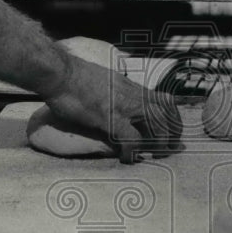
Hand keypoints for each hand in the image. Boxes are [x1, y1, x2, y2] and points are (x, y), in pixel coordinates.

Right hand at [45, 55, 182, 163]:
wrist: (59, 73)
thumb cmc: (73, 77)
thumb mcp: (103, 80)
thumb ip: (114, 89)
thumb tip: (114, 98)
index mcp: (131, 86)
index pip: (163, 99)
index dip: (172, 116)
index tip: (171, 129)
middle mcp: (132, 95)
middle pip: (166, 112)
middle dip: (172, 132)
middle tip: (169, 148)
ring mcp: (123, 106)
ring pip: (156, 124)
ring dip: (159, 142)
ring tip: (154, 155)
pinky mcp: (110, 118)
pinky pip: (131, 139)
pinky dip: (132, 151)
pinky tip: (127, 158)